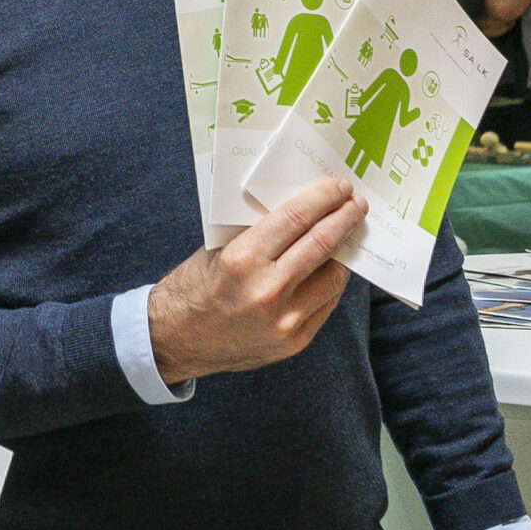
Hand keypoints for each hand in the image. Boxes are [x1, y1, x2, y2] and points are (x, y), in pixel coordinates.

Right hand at [147, 178, 360, 383]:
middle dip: (345, 219)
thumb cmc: (193, 288)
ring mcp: (284, 321)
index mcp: (242, 259)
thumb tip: (301, 210)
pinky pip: (325, 304)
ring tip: (347, 237)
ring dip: (343, 253)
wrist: (175, 339)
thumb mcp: (218, 249)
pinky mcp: (293, 342)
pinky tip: (330, 269)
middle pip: (322, 244)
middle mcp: (267, 290)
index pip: (297, 218)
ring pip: (333, 277)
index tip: (339, 188)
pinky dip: (330, 283)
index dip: (324, 198)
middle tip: (355, 204)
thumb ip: (259, 233)